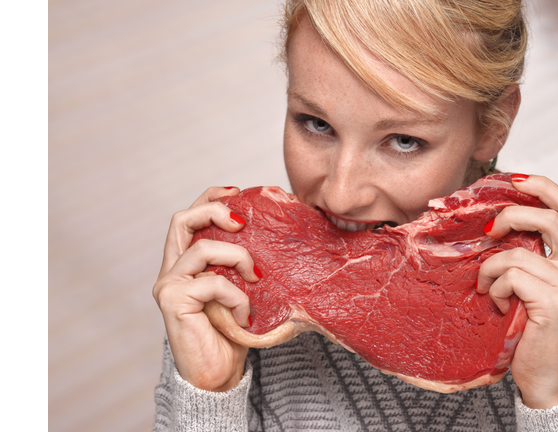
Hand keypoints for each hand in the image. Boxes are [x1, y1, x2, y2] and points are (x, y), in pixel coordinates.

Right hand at [152, 187, 260, 391]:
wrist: (217, 377)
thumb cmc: (232, 336)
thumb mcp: (243, 291)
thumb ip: (245, 267)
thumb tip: (282, 239)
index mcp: (185, 264)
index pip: (189, 219)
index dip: (210, 198)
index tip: (236, 192)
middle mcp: (171, 271)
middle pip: (182, 220)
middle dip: (214, 209)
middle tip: (243, 221)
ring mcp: (169, 285)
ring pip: (203, 248)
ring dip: (238, 257)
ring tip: (256, 278)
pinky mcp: (174, 301)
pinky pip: (213, 282)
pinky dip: (237, 295)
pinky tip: (244, 315)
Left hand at [476, 174, 557, 408]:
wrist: (546, 377)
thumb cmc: (534, 331)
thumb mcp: (535, 286)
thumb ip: (530, 256)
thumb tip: (496, 225)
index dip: (542, 185)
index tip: (515, 178)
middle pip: (549, 216)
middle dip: (511, 213)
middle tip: (488, 229)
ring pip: (518, 252)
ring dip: (491, 268)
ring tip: (489, 289)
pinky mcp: (556, 301)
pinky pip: (512, 276)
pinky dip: (496, 288)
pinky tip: (500, 305)